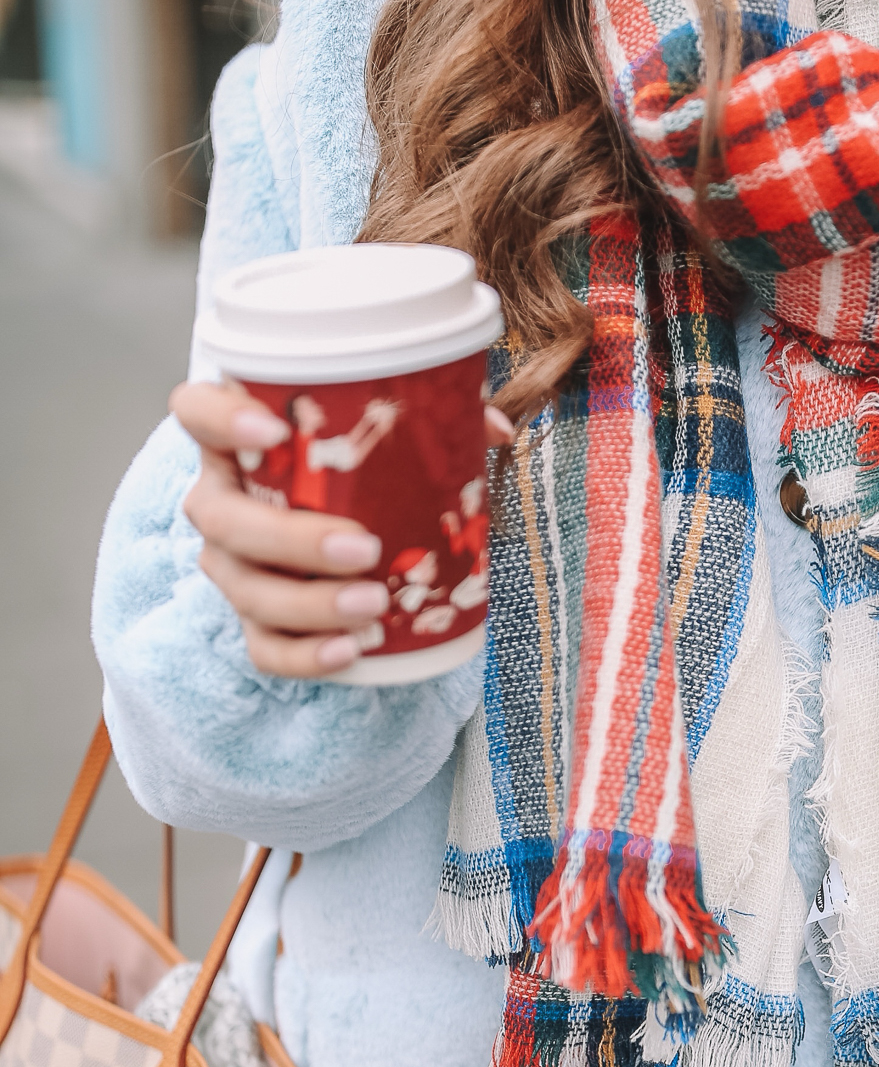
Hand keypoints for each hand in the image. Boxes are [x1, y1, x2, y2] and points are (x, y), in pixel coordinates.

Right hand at [171, 378, 513, 678]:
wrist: (342, 526)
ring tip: (376, 606)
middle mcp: (220, 501)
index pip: (196, 411)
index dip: (219, 416)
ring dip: (310, 604)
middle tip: (364, 548)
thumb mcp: (390, 434)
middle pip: (222, 518)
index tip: (275, 429)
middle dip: (290, 539)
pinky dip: (305, 655)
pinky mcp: (254, 620)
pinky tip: (350, 651)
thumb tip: (495, 428)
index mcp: (238, 440)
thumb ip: (435, 418)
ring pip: (245, 589)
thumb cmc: (357, 468)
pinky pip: (263, 647)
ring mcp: (230, 565)